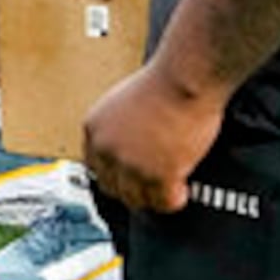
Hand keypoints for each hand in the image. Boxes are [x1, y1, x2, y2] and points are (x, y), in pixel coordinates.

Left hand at [80, 60, 224, 216]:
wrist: (185, 78)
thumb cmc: (163, 82)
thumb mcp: (122, 102)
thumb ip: (118, 128)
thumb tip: (128, 148)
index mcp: (94, 128)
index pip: (95, 168)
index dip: (116, 176)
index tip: (129, 179)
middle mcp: (107, 149)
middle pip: (113, 188)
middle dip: (134, 190)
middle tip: (152, 187)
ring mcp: (131, 164)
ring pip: (138, 200)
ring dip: (154, 198)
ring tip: (169, 189)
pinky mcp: (159, 174)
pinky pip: (164, 202)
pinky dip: (174, 200)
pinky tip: (182, 190)